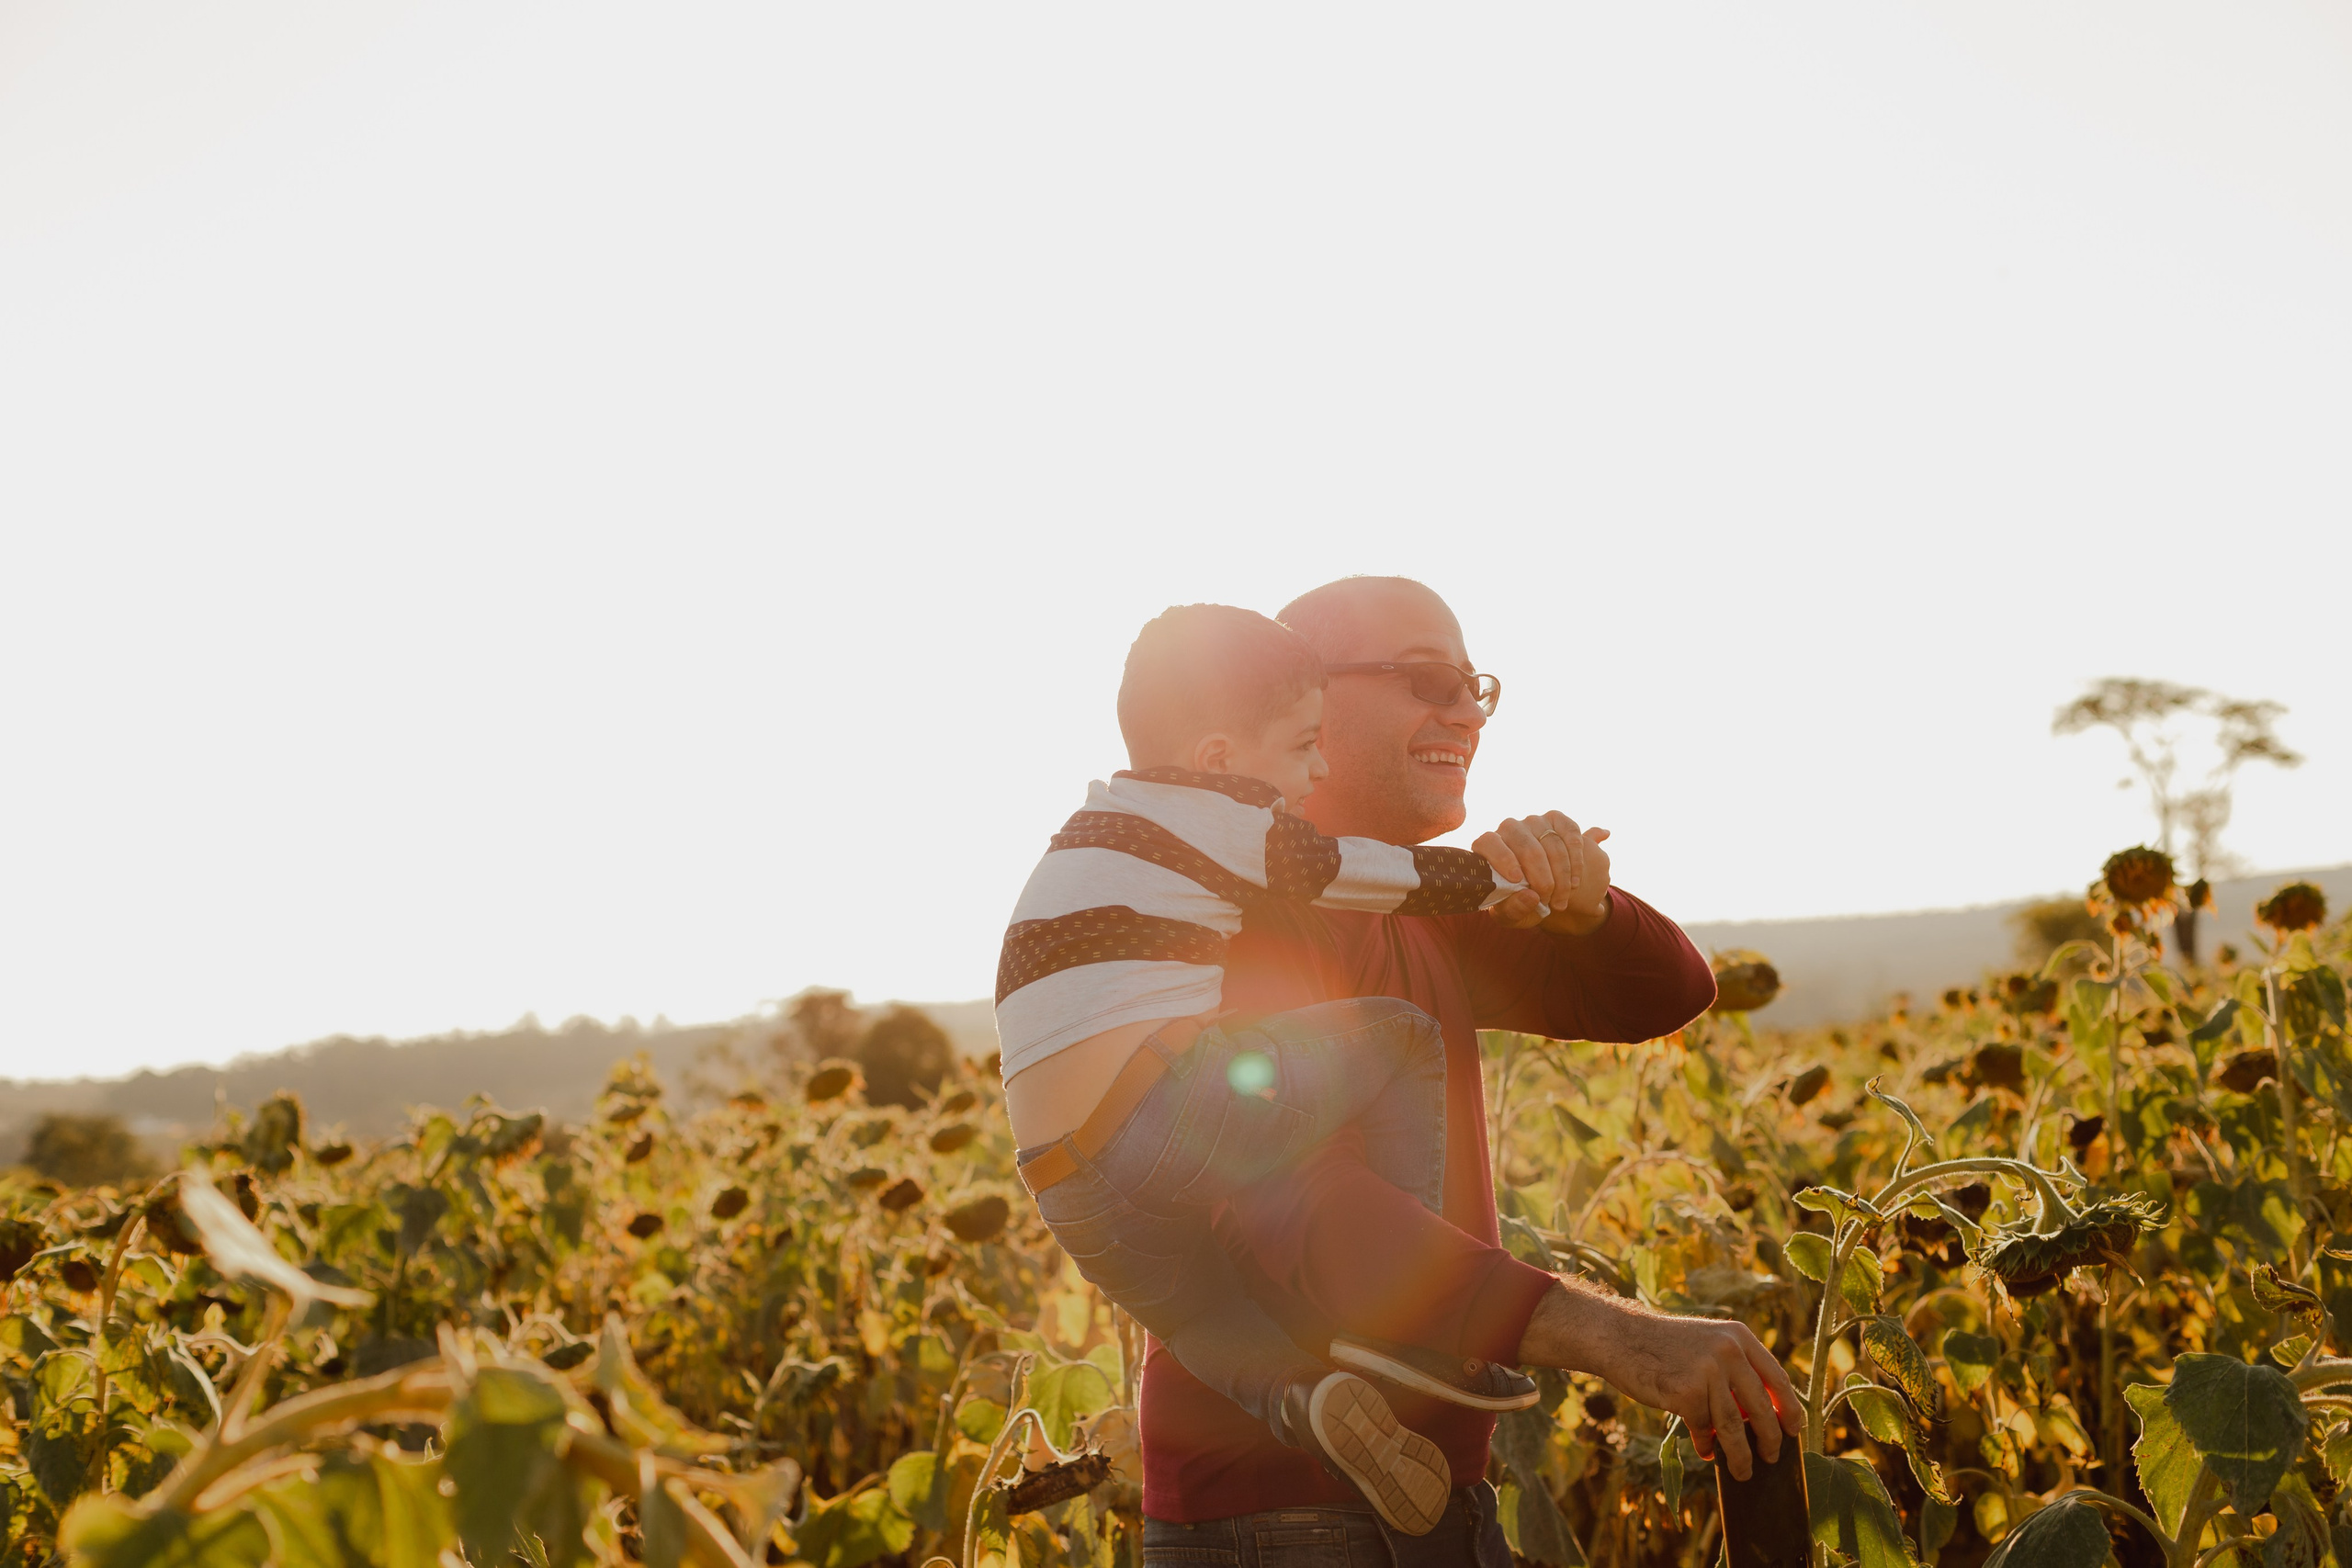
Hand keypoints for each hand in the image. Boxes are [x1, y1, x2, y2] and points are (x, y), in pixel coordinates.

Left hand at [1474, 812, 1612, 935]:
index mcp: (1487, 848)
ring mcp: (1533, 821)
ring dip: (1562, 876)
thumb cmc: (1517, 901)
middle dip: (1542, 879)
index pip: (1489, 843)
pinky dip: (1576, 861)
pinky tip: (1574, 882)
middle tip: (1547, 900)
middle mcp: (1509, 828)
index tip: (1516, 879)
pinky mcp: (1556, 819)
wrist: (1542, 889)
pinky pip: (1570, 834)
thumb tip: (1530, 896)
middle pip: (1527, 847)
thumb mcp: (1511, 915)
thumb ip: (1514, 909)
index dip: (1503, 859)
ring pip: (1552, 844)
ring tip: (1561, 900)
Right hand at [1519, 1282, 1802, 1480]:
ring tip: (1743, 1471)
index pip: (1778, 1379)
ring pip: (1733, 1426)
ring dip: (1740, 1455)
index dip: (1790, 1409)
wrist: (1620, 1336)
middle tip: (1771, 1458)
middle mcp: (1728, 1351)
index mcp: (1738, 1336)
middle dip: (1770, 1440)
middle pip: (1761, 1408)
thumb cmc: (1664, 1345)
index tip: (1795, 1431)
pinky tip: (1704, 1450)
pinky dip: (1705, 1444)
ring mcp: (1707, 1371)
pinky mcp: (1685, 1392)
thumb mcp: (1707, 1343)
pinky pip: (1703, 1429)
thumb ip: (1734, 1370)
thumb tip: (1761, 1417)